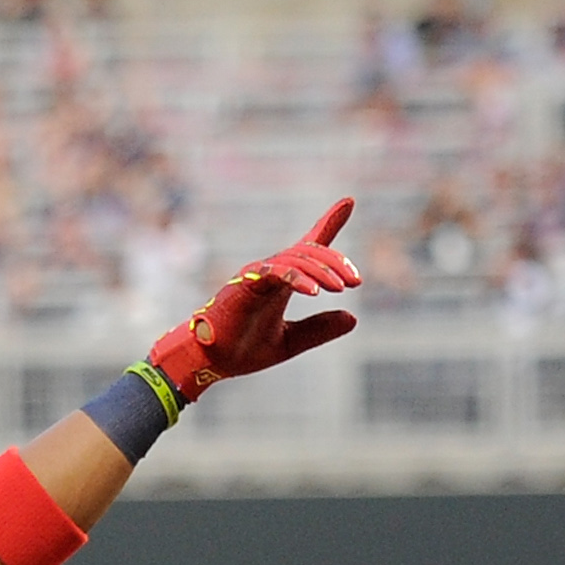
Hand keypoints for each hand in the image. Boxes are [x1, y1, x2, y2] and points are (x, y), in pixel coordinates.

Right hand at [147, 199, 360, 404]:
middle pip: (307, 251)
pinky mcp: (245, 284)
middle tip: (354, 281)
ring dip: (320, 271)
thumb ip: (320, 329)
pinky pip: (274, 272)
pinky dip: (296, 278)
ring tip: (339, 288)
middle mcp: (270, 272)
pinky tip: (314, 291)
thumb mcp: (291, 341)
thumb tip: (353, 318)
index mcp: (281, 281)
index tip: (348, 202)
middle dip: (334, 262)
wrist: (210, 362)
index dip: (328, 223)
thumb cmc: (243, 349)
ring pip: (294, 259)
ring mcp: (256, 275)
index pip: (308, 247)